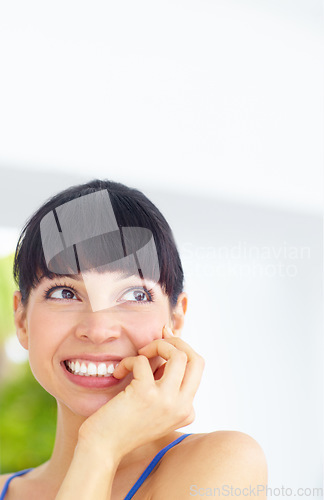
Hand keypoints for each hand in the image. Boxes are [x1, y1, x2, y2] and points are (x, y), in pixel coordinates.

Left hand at [78, 326, 204, 461]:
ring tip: (140, 353)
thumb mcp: (154, 405)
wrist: (102, 448)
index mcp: (187, 411)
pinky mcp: (146, 394)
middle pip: (196, 359)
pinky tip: (118, 373)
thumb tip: (169, 346)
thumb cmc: (124, 424)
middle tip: (157, 340)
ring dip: (156, 345)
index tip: (164, 339)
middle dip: (177, 342)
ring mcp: (166, 401)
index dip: (180, 350)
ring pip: (178, 355)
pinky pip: (143, 360)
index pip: (196, 370)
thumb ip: (166, 383)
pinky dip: (129, 361)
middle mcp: (182, 407)